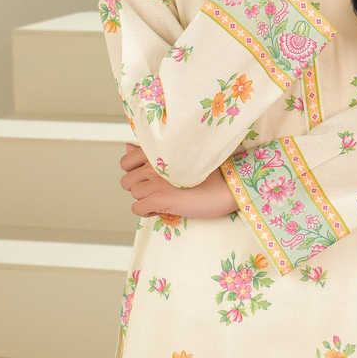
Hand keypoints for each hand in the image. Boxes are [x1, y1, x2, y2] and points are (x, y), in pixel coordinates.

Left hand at [119, 143, 236, 218]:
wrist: (230, 184)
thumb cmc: (211, 169)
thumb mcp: (179, 156)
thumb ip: (150, 151)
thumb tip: (127, 146)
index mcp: (159, 150)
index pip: (126, 161)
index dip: (135, 171)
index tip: (150, 176)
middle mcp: (154, 163)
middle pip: (127, 180)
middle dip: (140, 186)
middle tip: (157, 189)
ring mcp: (156, 181)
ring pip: (134, 194)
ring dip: (145, 198)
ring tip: (164, 198)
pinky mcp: (160, 198)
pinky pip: (138, 209)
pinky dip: (148, 211)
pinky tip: (163, 208)